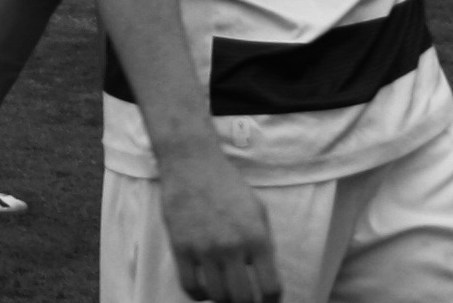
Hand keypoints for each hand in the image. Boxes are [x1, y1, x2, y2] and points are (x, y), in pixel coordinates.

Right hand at [153, 145, 282, 302]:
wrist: (192, 163)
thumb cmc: (228, 185)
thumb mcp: (258, 211)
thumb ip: (264, 245)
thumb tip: (263, 278)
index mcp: (257, 237)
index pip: (271, 288)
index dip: (271, 300)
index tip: (267, 299)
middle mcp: (231, 246)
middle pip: (243, 299)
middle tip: (245, 297)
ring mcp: (204, 248)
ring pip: (217, 296)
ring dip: (224, 299)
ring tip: (225, 291)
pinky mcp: (180, 247)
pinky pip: (190, 286)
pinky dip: (199, 294)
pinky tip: (204, 287)